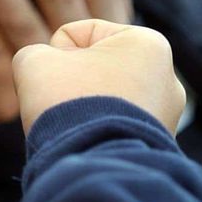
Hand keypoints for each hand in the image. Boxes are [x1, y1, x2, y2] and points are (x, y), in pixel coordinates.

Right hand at [13, 19, 185, 135]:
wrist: (94, 167)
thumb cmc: (68, 104)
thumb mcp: (34, 61)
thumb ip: (34, 53)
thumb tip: (46, 75)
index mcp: (147, 43)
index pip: (77, 35)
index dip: (54, 56)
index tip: (58, 81)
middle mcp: (167, 78)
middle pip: (93, 69)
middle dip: (71, 85)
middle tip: (63, 106)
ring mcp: (165, 117)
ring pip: (101, 101)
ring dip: (81, 110)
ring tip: (76, 128)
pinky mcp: (157, 147)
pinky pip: (110, 129)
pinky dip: (95, 134)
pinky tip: (89, 146)